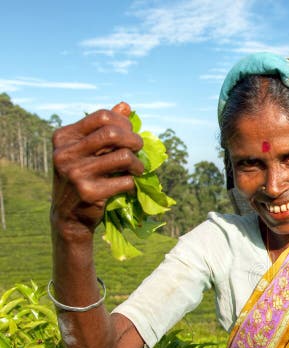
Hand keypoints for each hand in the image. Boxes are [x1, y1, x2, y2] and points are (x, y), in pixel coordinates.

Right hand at [51, 101, 144, 234]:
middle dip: (134, 140)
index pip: (101, 116)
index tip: (130, 132)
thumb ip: (104, 128)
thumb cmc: (82, 177)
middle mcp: (65, 153)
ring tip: (138, 170)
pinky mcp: (88, 192)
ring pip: (123, 157)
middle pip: (113, 134)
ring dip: (138, 164)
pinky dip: (133, 183)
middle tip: (139, 149)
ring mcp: (75, 173)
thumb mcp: (86, 151)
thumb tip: (125, 105)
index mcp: (63, 137)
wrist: (69, 216)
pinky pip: (126, 181)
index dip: (123, 122)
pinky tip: (130, 186)